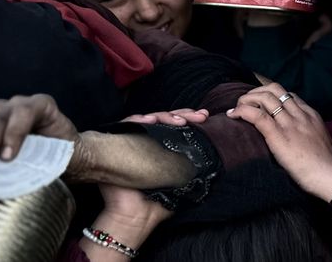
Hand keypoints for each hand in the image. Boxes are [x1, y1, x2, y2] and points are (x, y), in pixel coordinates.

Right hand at [93, 108, 209, 226]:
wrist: (134, 217)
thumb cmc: (156, 202)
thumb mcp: (181, 183)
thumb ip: (193, 171)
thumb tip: (214, 162)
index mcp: (162, 149)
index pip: (175, 128)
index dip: (189, 120)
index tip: (204, 118)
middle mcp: (147, 142)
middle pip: (165, 120)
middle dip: (184, 115)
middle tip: (200, 116)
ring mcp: (132, 140)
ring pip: (149, 119)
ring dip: (165, 116)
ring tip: (180, 121)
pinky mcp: (117, 142)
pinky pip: (126, 126)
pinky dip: (138, 120)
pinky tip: (151, 121)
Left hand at [226, 83, 331, 199]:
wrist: (330, 176)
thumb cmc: (326, 165)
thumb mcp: (320, 140)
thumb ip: (308, 132)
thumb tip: (297, 138)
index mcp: (310, 114)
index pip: (288, 95)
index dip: (270, 96)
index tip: (260, 105)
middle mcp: (300, 114)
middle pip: (275, 89)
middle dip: (257, 91)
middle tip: (246, 103)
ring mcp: (289, 123)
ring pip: (265, 97)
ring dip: (246, 99)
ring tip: (237, 109)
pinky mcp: (278, 135)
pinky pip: (257, 115)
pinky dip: (242, 111)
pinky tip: (233, 115)